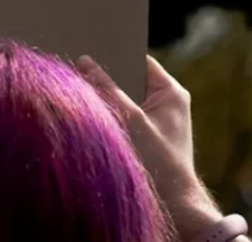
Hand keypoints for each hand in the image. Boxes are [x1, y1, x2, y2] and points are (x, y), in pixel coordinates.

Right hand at [78, 55, 223, 240]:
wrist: (173, 205)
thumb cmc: (157, 162)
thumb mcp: (129, 120)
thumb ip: (106, 89)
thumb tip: (84, 62)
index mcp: (170, 91)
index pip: (138, 59)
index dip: (115, 52)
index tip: (89, 45)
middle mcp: (166, 103)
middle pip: (129, 80)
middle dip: (106, 77)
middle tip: (78, 66)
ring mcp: (157, 122)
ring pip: (124, 100)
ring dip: (106, 99)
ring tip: (80, 88)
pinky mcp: (147, 138)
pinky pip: (125, 118)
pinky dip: (109, 117)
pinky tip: (90, 116)